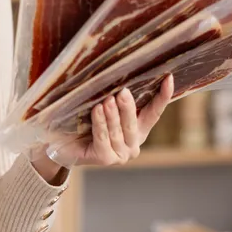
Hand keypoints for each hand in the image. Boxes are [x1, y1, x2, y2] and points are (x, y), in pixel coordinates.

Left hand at [44, 75, 173, 167]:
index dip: (163, 96)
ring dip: (113, 115)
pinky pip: (103, 138)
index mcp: (138, 129)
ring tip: (107, 100)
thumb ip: (115, 97)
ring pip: (118, 131)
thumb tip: (118, 73)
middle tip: (123, 91)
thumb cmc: (83, 122)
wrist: (62, 144)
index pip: (154, 112)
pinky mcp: (106, 159)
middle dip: (129, 107)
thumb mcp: (103, 107)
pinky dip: (100, 123)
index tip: (169, 78)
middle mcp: (133, 143)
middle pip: (134, 123)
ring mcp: (121, 154)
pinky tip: (97, 110)